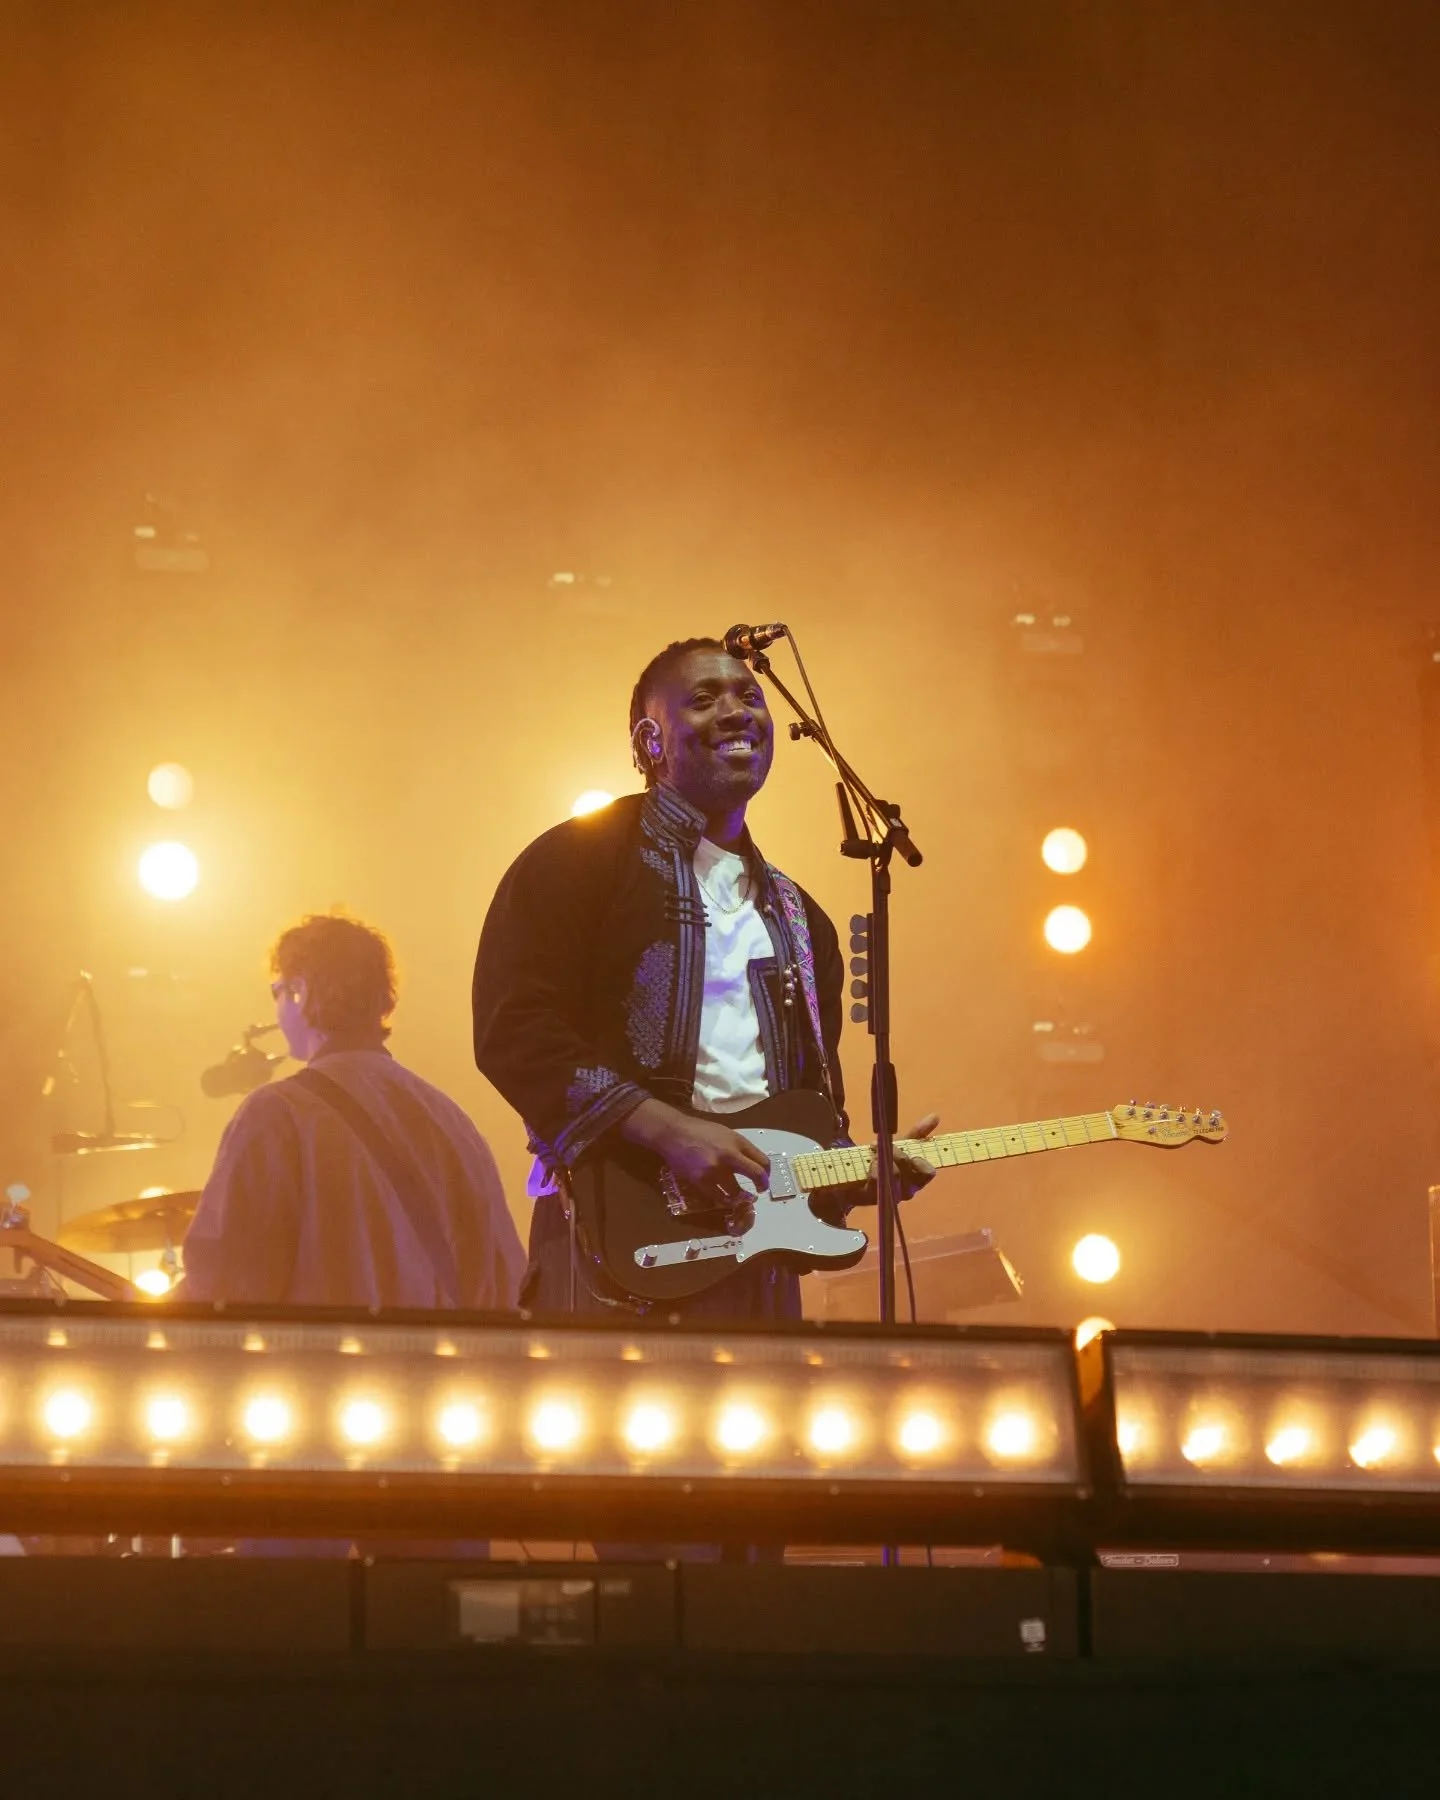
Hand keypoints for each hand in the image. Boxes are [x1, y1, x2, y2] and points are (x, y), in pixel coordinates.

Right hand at [618, 1098, 769, 1211]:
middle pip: (757, 1175)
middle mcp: (729, 1155)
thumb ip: (740, 1148)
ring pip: (737, 1191)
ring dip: (742, 1196)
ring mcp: (715, 1170)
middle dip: (762, 1185)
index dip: (767, 1173)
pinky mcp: (702, 1181)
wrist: (673, 1134)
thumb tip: (754, 1164)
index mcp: (737, 1141)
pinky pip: (720, 1197)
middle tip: (761, 1189)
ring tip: (741, 1196)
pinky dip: (726, 1200)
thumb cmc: (701, 1131)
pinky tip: (727, 1198)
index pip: (762, 1161)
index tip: (765, 1177)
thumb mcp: (726, 1133)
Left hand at [847, 1112, 941, 1206]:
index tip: (912, 1154)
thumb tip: (935, 1116)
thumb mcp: (902, 1145)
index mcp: (917, 1178)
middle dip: (898, 1154)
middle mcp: (907, 1190)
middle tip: (888, 1144)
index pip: (928, 1173)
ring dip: (884, 1157)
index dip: (922, 1162)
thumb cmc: (885, 1160)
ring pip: (894, 1173)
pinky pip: (877, 1178)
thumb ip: (919, 1133)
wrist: (857, 1173)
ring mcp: (890, 1195)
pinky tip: (869, 1161)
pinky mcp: (873, 1196)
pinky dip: (873, 1166)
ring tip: (875, 1151)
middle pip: (909, 1170)